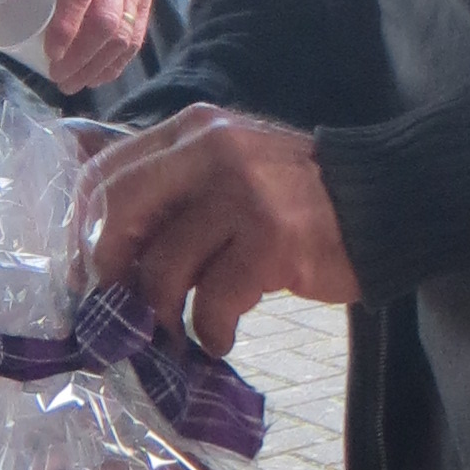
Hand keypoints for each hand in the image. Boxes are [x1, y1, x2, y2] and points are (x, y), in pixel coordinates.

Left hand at [20, 0, 156, 92]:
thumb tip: (4, 8)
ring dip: (99, 65)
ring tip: (76, 83)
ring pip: (123, 33)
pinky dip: (119, 61)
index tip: (49, 54)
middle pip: (104, 22)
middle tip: (59, 78)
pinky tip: (101, 74)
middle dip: (81, 58)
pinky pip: (136, 35)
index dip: (65, 28)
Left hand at [87, 106, 358, 356]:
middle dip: (109, 271)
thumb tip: (106, 249)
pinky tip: (218, 339)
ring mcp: (243, 195)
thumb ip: (176, 188)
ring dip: (160, 316)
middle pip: (120, 213)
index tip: (87, 274)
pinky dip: (208, 331)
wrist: (387, 202)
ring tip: (173, 337)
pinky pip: (212, 300)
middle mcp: (211, 151)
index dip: (83, 230)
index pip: (106, 173)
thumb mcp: (231, 167)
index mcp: (192, 130)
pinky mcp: (272, 240)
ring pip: (163, 266)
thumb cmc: (299, 196)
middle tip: (120, 310)